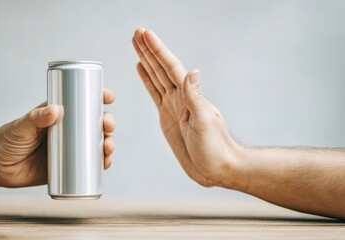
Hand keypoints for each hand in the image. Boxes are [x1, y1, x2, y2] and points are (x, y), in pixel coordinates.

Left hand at [0, 89, 114, 187]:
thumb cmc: (7, 140)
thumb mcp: (22, 125)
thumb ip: (36, 118)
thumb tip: (55, 109)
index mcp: (59, 115)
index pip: (82, 103)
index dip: (98, 98)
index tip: (108, 97)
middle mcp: (68, 130)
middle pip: (95, 123)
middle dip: (108, 122)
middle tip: (107, 125)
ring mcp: (69, 148)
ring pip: (96, 144)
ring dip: (109, 144)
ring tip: (108, 147)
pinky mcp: (68, 167)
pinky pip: (89, 165)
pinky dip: (101, 164)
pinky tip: (105, 163)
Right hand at [132, 28, 242, 187]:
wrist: (216, 167)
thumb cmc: (216, 147)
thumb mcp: (205, 121)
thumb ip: (195, 97)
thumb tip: (193, 72)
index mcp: (188, 96)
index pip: (170, 67)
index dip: (157, 50)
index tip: (145, 34)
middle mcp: (179, 97)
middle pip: (160, 68)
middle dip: (148, 50)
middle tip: (137, 33)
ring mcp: (173, 106)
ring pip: (156, 77)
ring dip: (146, 61)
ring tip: (137, 46)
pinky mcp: (167, 117)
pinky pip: (154, 94)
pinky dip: (147, 80)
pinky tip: (142, 71)